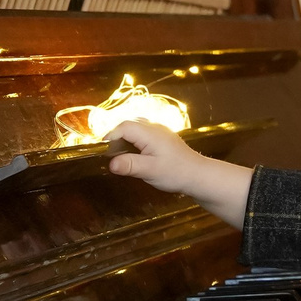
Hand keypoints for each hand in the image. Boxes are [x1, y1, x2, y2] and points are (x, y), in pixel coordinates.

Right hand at [106, 118, 254, 226]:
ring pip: (136, 128)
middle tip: (108, 153)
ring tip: (118, 154)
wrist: (198, 175)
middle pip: (128, 125)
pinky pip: (143, 133)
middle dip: (116, 137)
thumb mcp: (150, 171)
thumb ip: (130, 165)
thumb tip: (110, 163)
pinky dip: (134, 141)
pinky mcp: (163, 138)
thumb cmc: (176, 173)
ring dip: (125, 138)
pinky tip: (134, 154)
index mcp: (150, 132)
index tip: (102, 151)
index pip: (123, 127)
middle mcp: (154, 127)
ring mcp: (160, 131)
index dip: (110, 137)